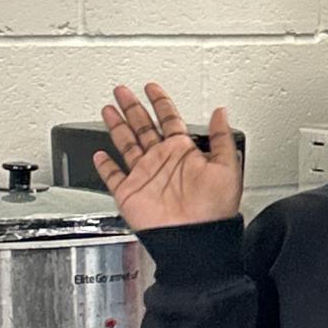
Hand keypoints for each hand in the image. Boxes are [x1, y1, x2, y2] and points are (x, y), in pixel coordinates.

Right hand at [93, 83, 241, 230]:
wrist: (195, 240)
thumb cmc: (214, 211)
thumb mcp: (227, 168)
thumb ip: (222, 139)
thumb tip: (221, 113)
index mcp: (184, 154)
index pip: (170, 119)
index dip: (161, 102)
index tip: (152, 87)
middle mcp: (163, 162)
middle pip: (143, 126)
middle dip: (133, 107)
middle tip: (123, 90)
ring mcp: (145, 176)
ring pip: (127, 144)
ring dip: (117, 127)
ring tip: (109, 109)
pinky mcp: (130, 193)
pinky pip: (113, 177)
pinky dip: (105, 166)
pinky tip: (99, 154)